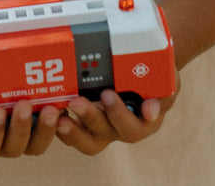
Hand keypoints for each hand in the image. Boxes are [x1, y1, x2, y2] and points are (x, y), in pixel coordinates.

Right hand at [0, 102, 61, 162]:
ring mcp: (25, 137)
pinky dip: (59, 123)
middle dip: (21, 127)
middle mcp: (4, 144)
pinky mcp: (41, 125)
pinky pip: (53, 131)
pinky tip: (63, 107)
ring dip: (45, 129)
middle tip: (23, 104)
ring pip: (37, 144)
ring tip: (50, 109)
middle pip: (15, 147)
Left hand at [57, 82, 178, 154]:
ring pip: (88, 140)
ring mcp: (102, 129)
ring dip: (73, 130)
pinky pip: (71, 134)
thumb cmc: (152, 77)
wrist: (139, 73)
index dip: (122, 116)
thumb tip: (150, 108)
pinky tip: (50, 111)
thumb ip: (163, 90)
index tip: (108, 103)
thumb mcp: (164, 79)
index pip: (135, 125)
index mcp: (143, 121)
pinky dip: (59, 126)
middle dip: (91, 117)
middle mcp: (121, 129)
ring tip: (60, 116)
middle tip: (78, 102)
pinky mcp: (84, 125)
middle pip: (107, 132)